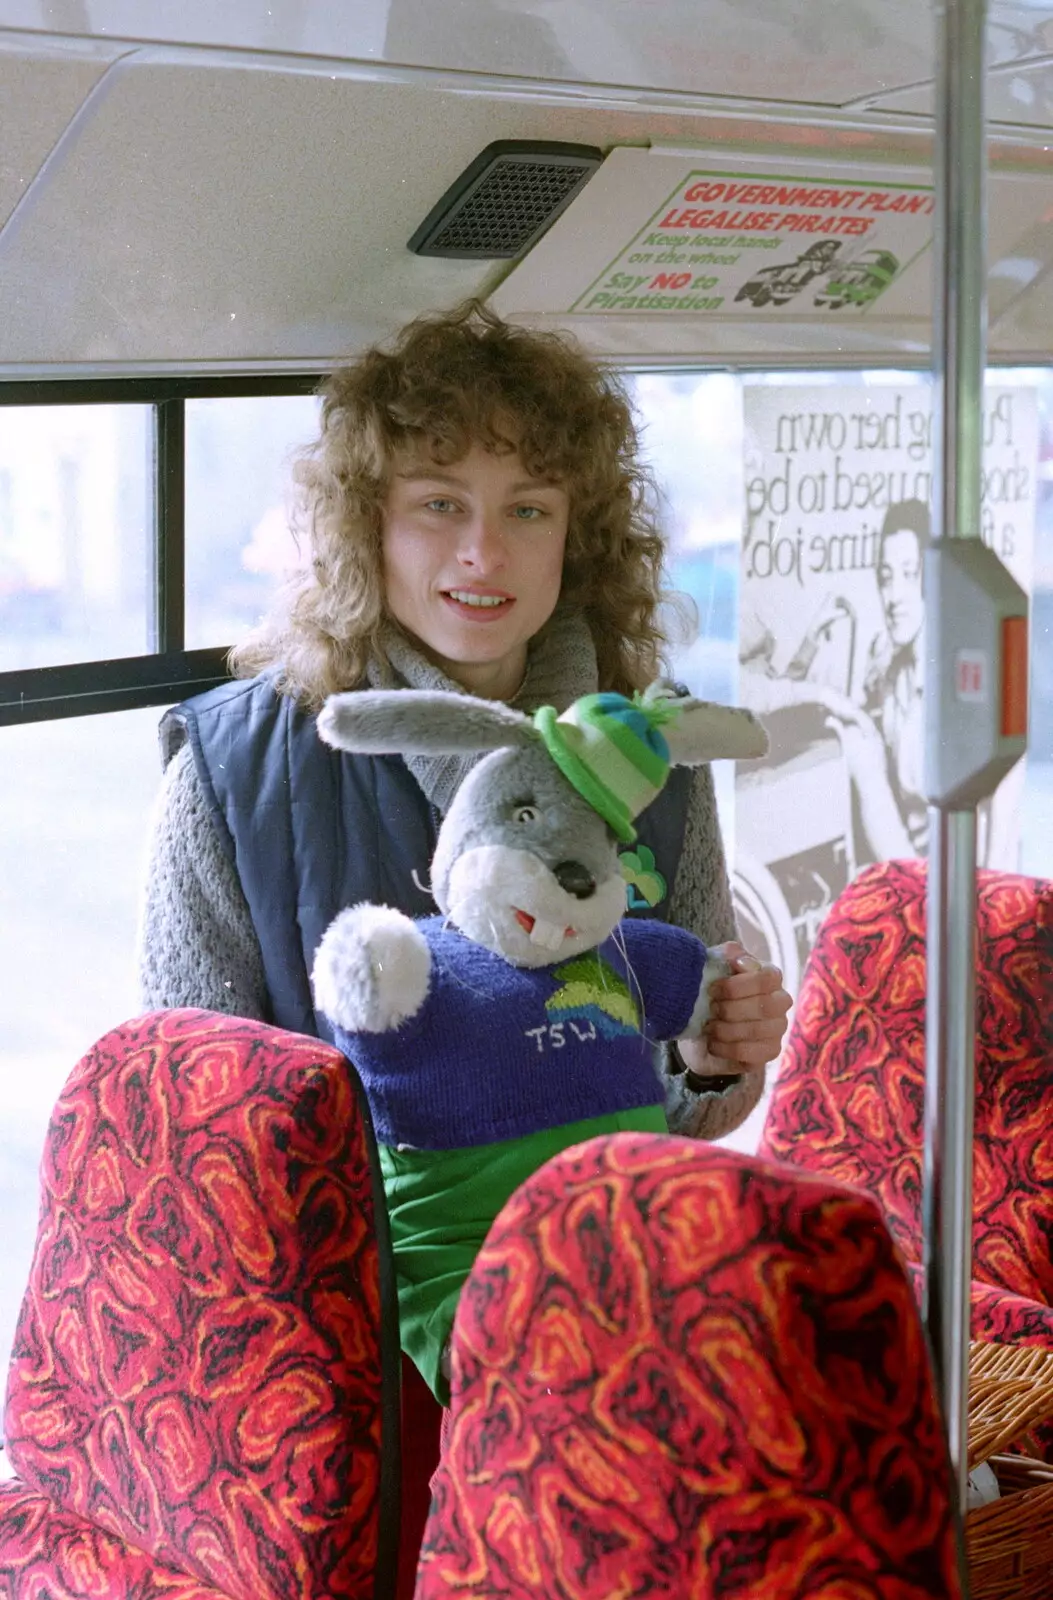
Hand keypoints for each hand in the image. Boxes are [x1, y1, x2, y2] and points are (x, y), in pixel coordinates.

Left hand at [704, 941, 791, 1068]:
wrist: (698, 1027)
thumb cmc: (711, 992)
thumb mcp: (714, 966)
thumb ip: (728, 954)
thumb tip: (740, 960)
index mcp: (770, 978)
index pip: (769, 978)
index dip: (738, 985)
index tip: (713, 988)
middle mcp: (780, 1003)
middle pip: (766, 1006)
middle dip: (731, 1008)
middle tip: (711, 1009)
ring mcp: (777, 1030)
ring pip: (757, 1030)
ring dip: (725, 1029)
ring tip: (708, 1027)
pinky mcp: (768, 1054)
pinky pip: (751, 1053)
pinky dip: (725, 1048)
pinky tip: (712, 1043)